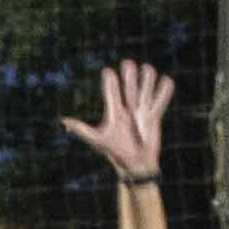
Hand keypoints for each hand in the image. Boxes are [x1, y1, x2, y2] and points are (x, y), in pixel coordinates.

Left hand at [60, 58, 173, 186]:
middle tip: (128, 63)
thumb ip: (82, 129)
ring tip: (147, 68)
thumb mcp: (98, 140)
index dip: (110, 83)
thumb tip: (62, 120)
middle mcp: (128, 109)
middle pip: (129, 88)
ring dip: (146, 80)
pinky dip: (164, 92)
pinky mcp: (154, 117)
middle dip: (129, 76)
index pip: (111, 93)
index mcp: (115, 111)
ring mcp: (141, 112)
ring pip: (144, 91)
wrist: (135, 165)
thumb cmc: (116, 152)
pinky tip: (166, 80)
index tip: (107, 72)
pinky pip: (160, 102)